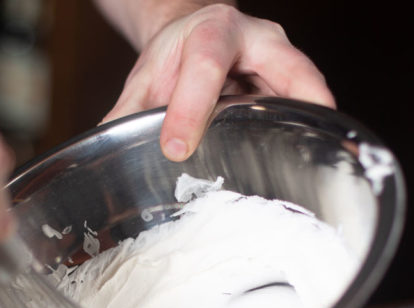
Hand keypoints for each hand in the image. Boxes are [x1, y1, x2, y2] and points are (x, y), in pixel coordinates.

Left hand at [102, 4, 334, 161]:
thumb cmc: (176, 54)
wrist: (196, 33)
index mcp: (214, 30)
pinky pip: (308, 112)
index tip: (176, 149)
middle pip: (288, 71)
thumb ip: (127, 111)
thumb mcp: (146, 76)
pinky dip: (308, 139)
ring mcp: (286, 62)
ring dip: (310, 130)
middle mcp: (260, 39)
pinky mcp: (295, 86)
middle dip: (291, 108)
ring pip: (310, 93)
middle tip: (291, 153)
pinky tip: (302, 170)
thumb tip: (104, 149)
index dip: (191, 109)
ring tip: (309, 170)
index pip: (206, 67)